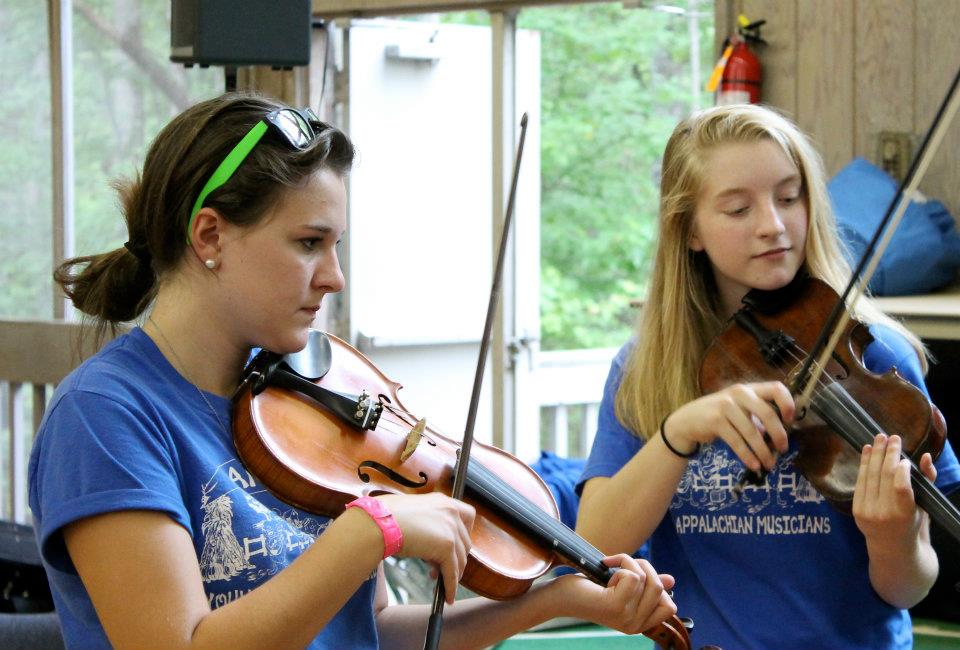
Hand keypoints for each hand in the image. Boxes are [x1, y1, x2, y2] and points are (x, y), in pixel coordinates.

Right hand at [377, 493, 474, 603]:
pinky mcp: (446, 546)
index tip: (456, 545)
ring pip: (460, 559)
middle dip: (455, 557)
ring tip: (436, 579)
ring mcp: (451, 528)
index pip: (468, 516)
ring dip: (451, 573)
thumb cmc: (386, 517)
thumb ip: (428, 524)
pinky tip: (447, 596)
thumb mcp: (414, 515)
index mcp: (443, 501)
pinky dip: (451, 586)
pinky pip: (453, 571)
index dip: (464, 533)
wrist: (378, 522)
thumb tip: (430, 544)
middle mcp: (451, 511)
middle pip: (465, 541)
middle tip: (440, 567)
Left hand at [551, 555, 676, 634]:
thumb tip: (672, 580)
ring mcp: (627, 619)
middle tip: (621, 564)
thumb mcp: (623, 586)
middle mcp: (635, 626)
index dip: (657, 584)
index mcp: (639, 624)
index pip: (669, 607)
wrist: (560, 596)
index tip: (635, 576)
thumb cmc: (589, 589)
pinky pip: (633, 576)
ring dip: (629, 562)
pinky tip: (605, 572)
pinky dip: (620, 564)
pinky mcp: (616, 607)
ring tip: (610, 567)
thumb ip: (646, 585)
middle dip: (643, 566)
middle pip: (660, 588)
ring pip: (646, 579)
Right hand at [666, 381, 793, 471]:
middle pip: (767, 413)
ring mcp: (726, 406)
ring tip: (769, 464)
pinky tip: (754, 465)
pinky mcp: (715, 421)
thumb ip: (757, 417)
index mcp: (749, 389)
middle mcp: (739, 393)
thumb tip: (780, 437)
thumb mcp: (739, 409)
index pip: (776, 388)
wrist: (687, 420)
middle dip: (779, 435)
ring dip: (763, 451)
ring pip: (752, 432)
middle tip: (783, 449)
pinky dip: (748, 456)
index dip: (787, 404)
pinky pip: (737, 442)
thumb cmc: (719, 415)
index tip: (790, 421)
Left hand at [853, 434, 935, 545]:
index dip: (901, 468)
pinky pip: (860, 482)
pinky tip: (866, 451)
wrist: (892, 549)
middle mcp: (884, 513)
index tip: (904, 455)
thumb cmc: (913, 524)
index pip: (900, 486)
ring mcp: (868, 512)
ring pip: (870, 476)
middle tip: (892, 437)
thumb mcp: (925, 506)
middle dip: (888, 453)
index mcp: (905, 514)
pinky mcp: (856, 510)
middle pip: (884, 476)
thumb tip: (926, 456)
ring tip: (878, 438)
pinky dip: (863, 465)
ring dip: (874, 454)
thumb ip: (927, 481)